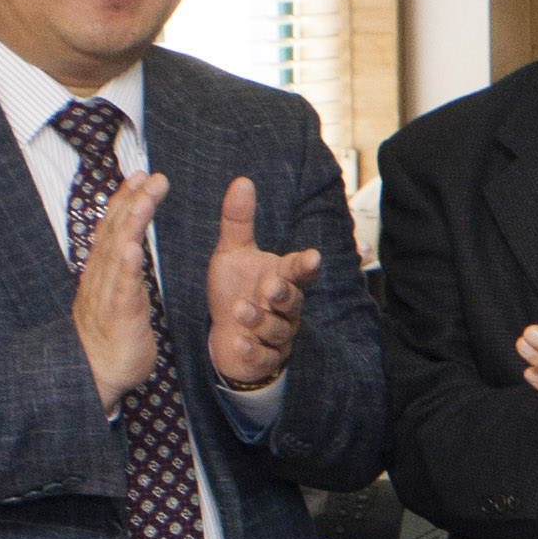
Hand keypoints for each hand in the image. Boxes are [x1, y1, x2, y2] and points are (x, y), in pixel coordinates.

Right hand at [72, 170, 167, 402]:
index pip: (114, 227)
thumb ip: (124, 269)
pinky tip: (132, 248)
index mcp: (105, 271)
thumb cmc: (111, 337)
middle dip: (132, 201)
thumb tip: (130, 245)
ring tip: (143, 199)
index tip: (140, 175)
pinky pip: (121, 288)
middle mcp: (102, 276)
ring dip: (130, 224)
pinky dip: (126, 267)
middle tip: (150, 175)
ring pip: (117, 252)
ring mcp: (107, 294)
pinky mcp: (117, 316)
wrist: (94, 375)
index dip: (125, 199)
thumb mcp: (119, 295)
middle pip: (116, 231)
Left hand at [204, 177, 320, 387]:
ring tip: (240, 310)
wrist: (226, 334)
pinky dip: (251, 349)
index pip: (300, 270)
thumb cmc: (235, 289)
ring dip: (260, 320)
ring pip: (278, 329)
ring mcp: (277, 334)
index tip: (311, 257)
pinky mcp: (264, 357)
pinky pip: (264, 356)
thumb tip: (242, 181)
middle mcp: (286, 307)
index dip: (306, 265)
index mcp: (283, 278)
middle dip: (283, 294)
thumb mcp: (232, 254)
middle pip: (293, 301)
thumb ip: (238, 221)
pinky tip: (238, 341)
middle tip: (271, 287)